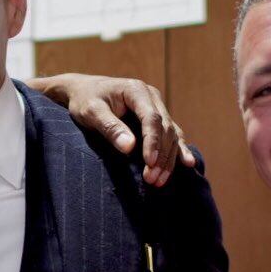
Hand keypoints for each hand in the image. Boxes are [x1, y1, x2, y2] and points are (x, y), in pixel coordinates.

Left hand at [31, 74, 194, 185]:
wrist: (83, 90)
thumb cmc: (84, 100)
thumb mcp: (90, 112)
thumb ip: (110, 127)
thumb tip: (129, 147)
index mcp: (136, 90)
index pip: (151, 118)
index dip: (153, 142)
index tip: (149, 163)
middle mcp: (152, 96)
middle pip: (165, 128)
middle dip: (161, 155)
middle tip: (152, 180)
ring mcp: (157, 106)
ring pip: (172, 134)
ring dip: (168, 158)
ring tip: (159, 181)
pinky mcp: (157, 117)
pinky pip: (172, 135)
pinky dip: (177, 151)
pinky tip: (187, 164)